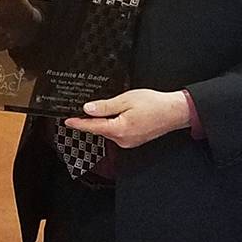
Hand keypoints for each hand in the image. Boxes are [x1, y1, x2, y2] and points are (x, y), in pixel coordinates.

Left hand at [64, 89, 190, 147]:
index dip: (78, 123)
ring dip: (103, 122)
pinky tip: (115, 115)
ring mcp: (129, 142)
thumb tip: (88, 109)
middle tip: (81, 110)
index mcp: (120, 129)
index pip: (93, 127)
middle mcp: (123, 140)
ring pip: (109, 131)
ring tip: (102, 109)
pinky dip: (112, 124)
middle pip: (100, 129)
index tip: (67, 121)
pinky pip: (117, 132)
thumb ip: (105, 106)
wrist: (174, 112)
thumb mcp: (126, 100)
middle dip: (91, 120)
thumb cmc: (154, 104)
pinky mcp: (134, 140)